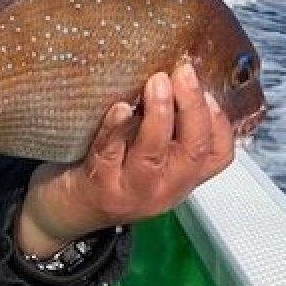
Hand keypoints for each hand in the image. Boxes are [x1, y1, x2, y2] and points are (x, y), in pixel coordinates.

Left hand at [16, 61, 235, 257]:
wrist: (66, 212)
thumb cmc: (110, 174)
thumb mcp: (148, 159)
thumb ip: (165, 132)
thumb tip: (175, 79)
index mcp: (181, 178)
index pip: (218, 156)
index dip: (219, 123)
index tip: (208, 91)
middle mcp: (164, 188)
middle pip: (192, 151)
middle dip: (192, 108)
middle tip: (183, 72)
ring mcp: (131, 189)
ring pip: (154, 154)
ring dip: (159, 115)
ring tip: (157, 82)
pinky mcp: (99, 184)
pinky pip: (109, 153)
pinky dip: (116, 128)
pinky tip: (119, 108)